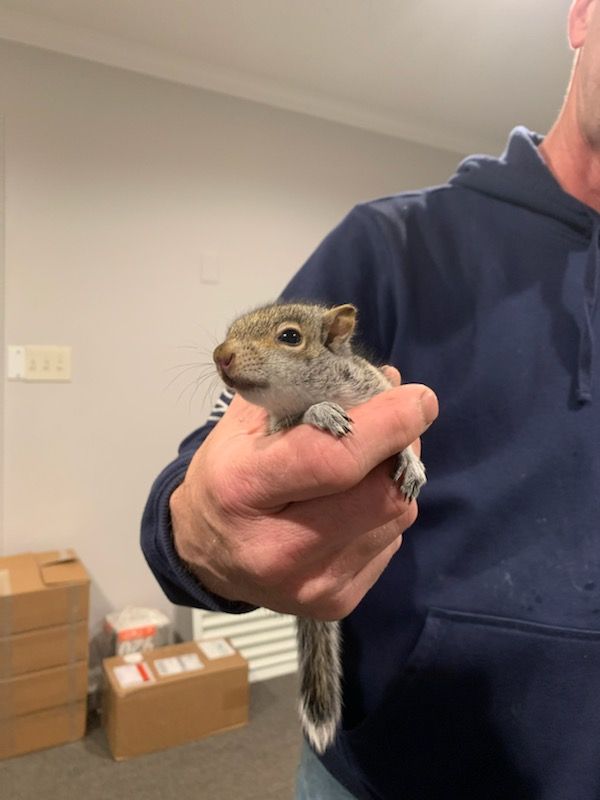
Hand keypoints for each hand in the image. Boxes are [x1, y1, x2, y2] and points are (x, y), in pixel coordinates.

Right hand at [170, 381, 437, 619]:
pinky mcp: (334, 605)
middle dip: (401, 449)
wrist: (204, 553)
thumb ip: (311, 394)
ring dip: (393, 480)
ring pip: (396, 518)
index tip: (420, 400)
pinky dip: (382, 513)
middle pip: (381, 495)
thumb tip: (389, 381)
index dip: (387, 425)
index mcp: (242, 488)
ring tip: (364, 465)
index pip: (332, 458)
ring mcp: (309, 586)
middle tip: (397, 423)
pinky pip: (390, 543)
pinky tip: (351, 505)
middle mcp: (276, 550)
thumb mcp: (248, 422)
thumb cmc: (228, 473)